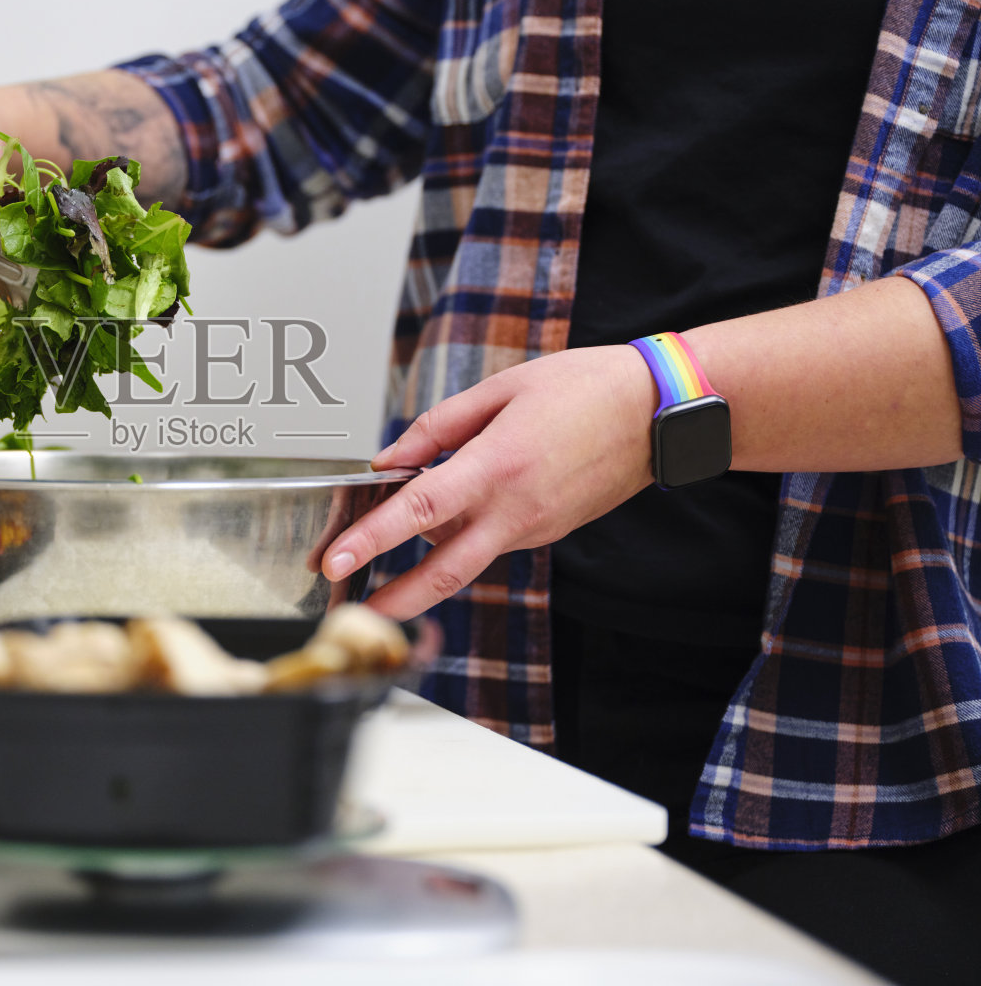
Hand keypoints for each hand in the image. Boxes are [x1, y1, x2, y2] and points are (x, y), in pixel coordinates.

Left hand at [322, 345, 657, 620]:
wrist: (659, 413)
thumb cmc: (586, 389)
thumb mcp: (502, 389)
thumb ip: (437, 427)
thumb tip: (390, 460)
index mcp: (496, 466)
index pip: (419, 512)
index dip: (371, 540)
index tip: (335, 560)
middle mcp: (514, 510)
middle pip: (442, 572)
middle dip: (392, 599)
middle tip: (349, 606)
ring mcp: (533, 529)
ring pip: (465, 559)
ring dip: (421, 571)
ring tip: (379, 565)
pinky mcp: (546, 534)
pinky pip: (490, 543)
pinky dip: (459, 541)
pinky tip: (442, 523)